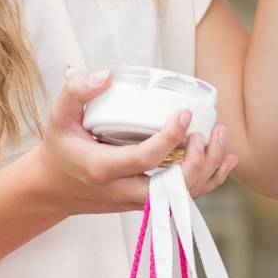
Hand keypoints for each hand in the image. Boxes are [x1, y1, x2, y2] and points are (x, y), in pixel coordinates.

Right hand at [28, 69, 239, 215]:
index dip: (170, 138)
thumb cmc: (60, 149)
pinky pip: (183, 197)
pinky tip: (225, 159)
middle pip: (172, 187)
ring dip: (209, 169)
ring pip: (183, 195)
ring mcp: (136, 201)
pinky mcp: (146, 202)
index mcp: (103, 169)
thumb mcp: (59, 117)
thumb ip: (76, 92)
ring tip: (220, 136)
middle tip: (208, 130)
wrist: (52, 189)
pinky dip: (209, 181)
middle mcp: (123, 191)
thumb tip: (106, 75)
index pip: (145, 159)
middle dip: (199, 161)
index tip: (184, 114)